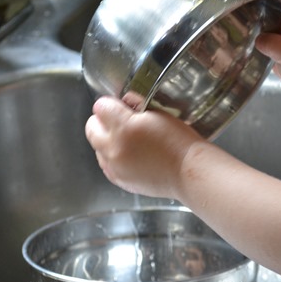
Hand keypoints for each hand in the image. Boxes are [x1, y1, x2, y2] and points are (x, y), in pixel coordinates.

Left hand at [84, 92, 203, 196]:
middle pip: (91, 127)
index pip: (100, 107)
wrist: (189, 172)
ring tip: (128, 142)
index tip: (121, 107)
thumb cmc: (180, 143)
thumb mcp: (161, 113)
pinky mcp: (119, 180)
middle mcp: (114, 148)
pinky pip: (106, 165)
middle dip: (103, 122)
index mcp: (124, 127)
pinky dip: (113, 158)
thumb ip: (137, 104)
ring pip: (97, 147)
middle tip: (119, 122)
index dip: (111, 104)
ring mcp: (114, 166)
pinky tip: (129, 156)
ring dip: (107, 141)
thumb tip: (125, 101)